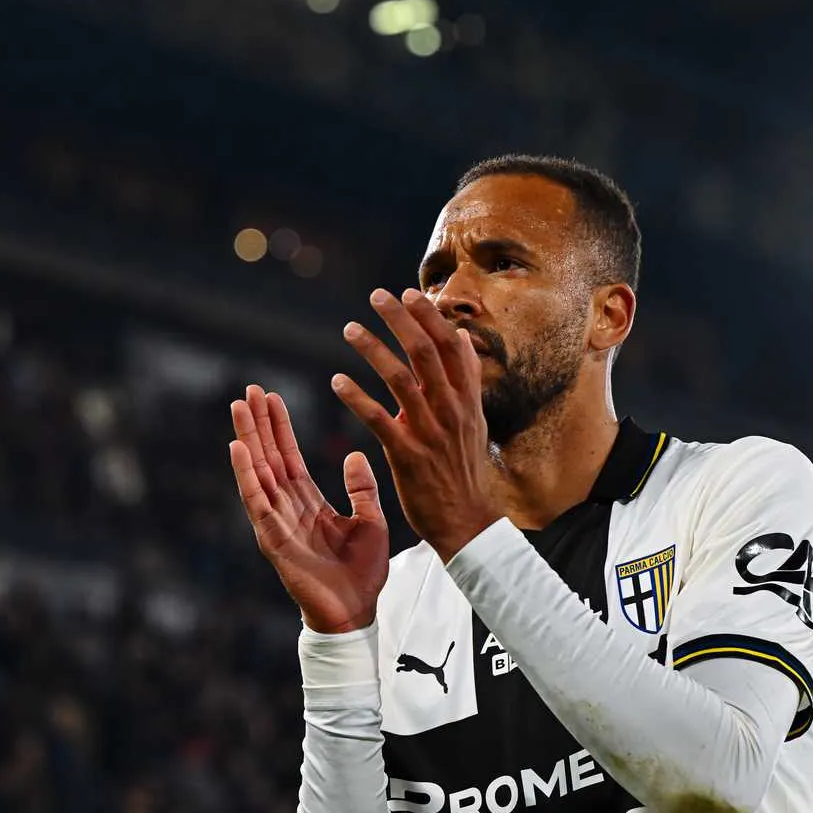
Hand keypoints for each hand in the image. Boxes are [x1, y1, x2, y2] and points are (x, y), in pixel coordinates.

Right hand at [230, 385, 388, 633]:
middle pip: (269, 458)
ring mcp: (277, 523)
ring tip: (239, 407)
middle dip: (259, 424)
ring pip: (258, 472)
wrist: (356, 613)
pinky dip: (246, 474)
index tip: (272, 397)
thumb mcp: (372, 522)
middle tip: (249, 389)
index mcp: (310, 504)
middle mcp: (288, 510)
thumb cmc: (363, 575)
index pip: (290, 458)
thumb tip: (354, 455)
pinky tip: (238, 448)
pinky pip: (256, 501)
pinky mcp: (272, 539)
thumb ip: (362, 489)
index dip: (281, 428)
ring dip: (248, 439)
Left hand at [332, 288, 501, 562]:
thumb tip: (461, 335)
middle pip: (425, 352)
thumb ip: (467, 378)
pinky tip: (337, 380)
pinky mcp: (407, 456)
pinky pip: (378, 419)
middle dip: (400, 320)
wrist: (466, 520)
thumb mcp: (474, 419)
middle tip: (376, 296)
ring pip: (400, 379)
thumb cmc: (464, 468)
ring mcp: (430, 432)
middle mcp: (451, 410)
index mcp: (467, 399)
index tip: (408, 292)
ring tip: (350, 329)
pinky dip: (356, 396)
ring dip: (372, 349)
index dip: (429, 316)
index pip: (450, 345)